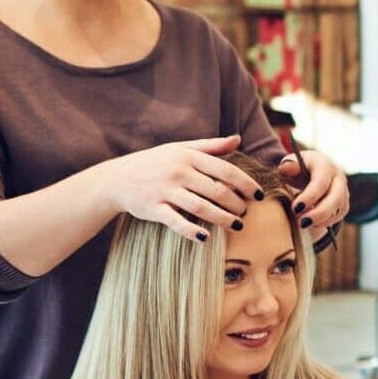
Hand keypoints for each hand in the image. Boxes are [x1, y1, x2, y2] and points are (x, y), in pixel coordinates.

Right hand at [95, 135, 258, 242]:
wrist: (117, 178)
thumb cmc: (155, 162)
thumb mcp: (181, 149)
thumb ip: (211, 146)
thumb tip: (238, 139)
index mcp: (187, 156)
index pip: (224, 169)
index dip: (245, 183)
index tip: (259, 195)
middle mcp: (178, 172)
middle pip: (216, 190)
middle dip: (236, 204)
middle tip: (246, 213)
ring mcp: (164, 191)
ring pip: (200, 207)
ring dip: (223, 218)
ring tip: (237, 225)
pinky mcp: (152, 209)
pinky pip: (175, 221)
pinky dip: (191, 231)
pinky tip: (206, 238)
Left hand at [277, 149, 349, 233]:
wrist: (312, 169)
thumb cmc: (298, 167)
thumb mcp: (291, 163)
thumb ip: (287, 165)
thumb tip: (286, 168)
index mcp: (324, 165)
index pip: (321, 183)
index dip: (309, 197)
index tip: (295, 209)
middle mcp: (338, 177)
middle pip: (336, 197)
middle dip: (320, 213)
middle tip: (302, 223)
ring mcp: (343, 190)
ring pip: (340, 207)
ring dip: (323, 219)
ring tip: (304, 225)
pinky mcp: (343, 202)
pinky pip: (340, 214)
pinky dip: (327, 222)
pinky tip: (312, 225)